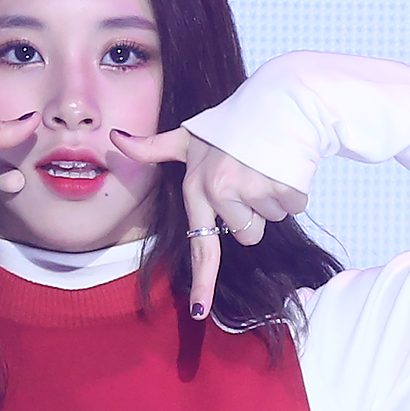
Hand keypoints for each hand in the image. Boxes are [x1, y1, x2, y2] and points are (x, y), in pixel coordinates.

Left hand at [111, 125, 306, 319]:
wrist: (280, 98)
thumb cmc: (231, 122)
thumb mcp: (189, 135)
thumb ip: (154, 147)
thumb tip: (117, 138)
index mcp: (197, 187)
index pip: (200, 245)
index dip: (202, 281)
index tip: (200, 312)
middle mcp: (221, 191)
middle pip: (246, 236)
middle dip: (253, 214)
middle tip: (249, 179)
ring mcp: (252, 189)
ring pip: (269, 222)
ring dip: (272, 200)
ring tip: (265, 167)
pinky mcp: (282, 185)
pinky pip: (291, 207)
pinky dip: (293, 191)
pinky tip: (284, 166)